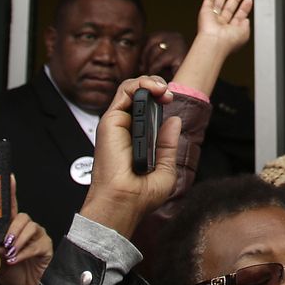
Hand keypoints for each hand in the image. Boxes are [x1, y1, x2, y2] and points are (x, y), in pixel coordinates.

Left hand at [0, 178, 53, 284]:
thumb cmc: (9, 274)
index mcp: (10, 228)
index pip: (9, 207)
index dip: (9, 191)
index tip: (8, 177)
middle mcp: (25, 230)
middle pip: (21, 216)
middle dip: (11, 226)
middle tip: (3, 240)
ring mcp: (37, 237)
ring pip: (30, 227)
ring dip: (17, 239)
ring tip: (8, 252)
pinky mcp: (45, 247)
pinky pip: (36, 243)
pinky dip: (23, 252)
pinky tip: (14, 259)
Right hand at [78, 76, 183, 237]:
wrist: (124, 202)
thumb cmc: (140, 195)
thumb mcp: (165, 169)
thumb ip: (168, 145)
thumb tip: (173, 121)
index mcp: (139, 140)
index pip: (147, 110)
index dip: (160, 100)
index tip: (172, 101)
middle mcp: (126, 130)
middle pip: (138, 95)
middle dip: (156, 86)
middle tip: (168, 94)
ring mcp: (118, 124)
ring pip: (130, 89)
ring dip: (149, 82)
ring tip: (162, 90)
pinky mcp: (110, 121)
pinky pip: (123, 92)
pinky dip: (139, 84)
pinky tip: (154, 90)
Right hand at [195, 0, 253, 54]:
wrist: (214, 42)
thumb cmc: (228, 41)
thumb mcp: (244, 34)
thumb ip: (246, 26)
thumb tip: (246, 20)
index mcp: (231, 31)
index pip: (239, 17)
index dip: (244, 8)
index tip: (248, 0)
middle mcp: (221, 25)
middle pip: (229, 8)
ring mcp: (213, 18)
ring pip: (218, 4)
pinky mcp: (205, 12)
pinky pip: (207, 1)